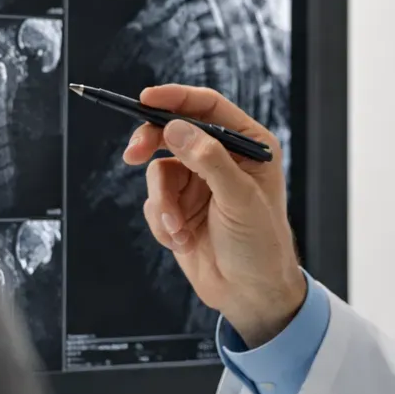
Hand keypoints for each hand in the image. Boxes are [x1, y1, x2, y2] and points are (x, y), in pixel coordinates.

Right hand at [122, 84, 304, 346]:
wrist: (251, 295)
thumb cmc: (261, 246)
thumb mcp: (239, 199)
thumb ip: (208, 160)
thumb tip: (176, 129)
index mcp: (248, 146)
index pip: (208, 108)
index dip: (176, 99)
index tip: (146, 99)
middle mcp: (221, 160)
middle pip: (173, 132)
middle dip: (151, 143)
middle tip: (133, 154)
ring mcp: (199, 184)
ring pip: (159, 171)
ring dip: (163, 202)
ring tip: (178, 227)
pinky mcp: (181, 209)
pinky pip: (155, 202)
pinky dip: (162, 220)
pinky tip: (180, 240)